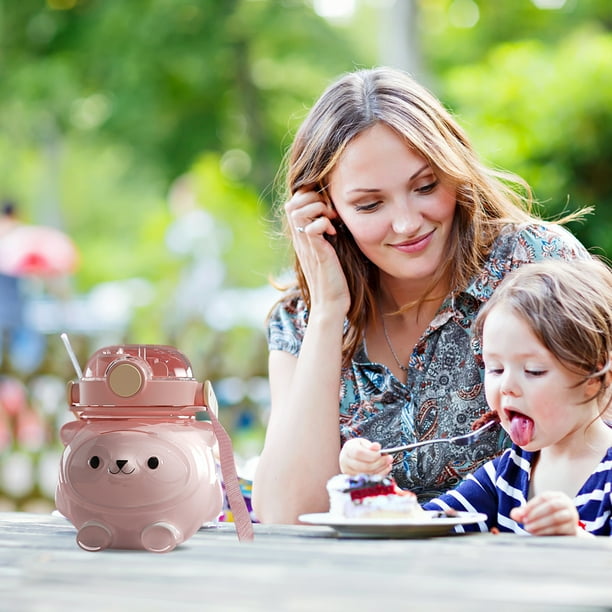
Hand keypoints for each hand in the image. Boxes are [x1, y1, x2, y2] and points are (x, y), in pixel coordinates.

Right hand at [285, 188, 349, 312]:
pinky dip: (325, 223)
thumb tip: (334, 219)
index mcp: (301, 238)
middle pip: (292, 203)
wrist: (330, 305)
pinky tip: (334, 232)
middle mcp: (300, 240)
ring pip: (298, 210)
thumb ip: (324, 235)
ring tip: (332, 219)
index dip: (309, 198)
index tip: (328, 208)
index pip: (293, 204)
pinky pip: (313, 227)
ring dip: (318, 208)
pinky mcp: (317, 253)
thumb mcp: (327, 251)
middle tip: (330, 211)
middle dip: (313, 198)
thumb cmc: (333, 280)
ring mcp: (307, 246)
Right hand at [339, 438, 392, 476]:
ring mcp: (349, 472)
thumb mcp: (363, 442)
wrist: (350, 456)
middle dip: (379, 463)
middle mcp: (346, 462)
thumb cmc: (358, 447)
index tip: (381, 454)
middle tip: (389, 458)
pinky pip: (368, 479)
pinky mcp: (354, 480)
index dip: (371, 455)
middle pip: (363, 466)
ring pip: (367, 474)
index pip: (359, 453)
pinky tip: (384, 469)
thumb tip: (377, 447)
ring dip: (380, 470)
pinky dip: (379, 475)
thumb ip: (370, 445)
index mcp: (348, 449)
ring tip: (388, 464)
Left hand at [510, 491, 586, 535]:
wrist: (567, 533)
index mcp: (558, 496)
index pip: (544, 497)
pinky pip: (559, 528)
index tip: (521, 514)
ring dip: (540, 523)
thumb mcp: (536, 513)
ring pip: (555, 517)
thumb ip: (524, 513)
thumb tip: (513, 514)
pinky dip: (546, 531)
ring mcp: (572, 516)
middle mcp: (567, 504)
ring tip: (528, 528)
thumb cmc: (548, 519)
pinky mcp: (573, 528)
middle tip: (524, 522)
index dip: (531, 505)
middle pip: (551, 506)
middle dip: (535, 514)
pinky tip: (537, 533)